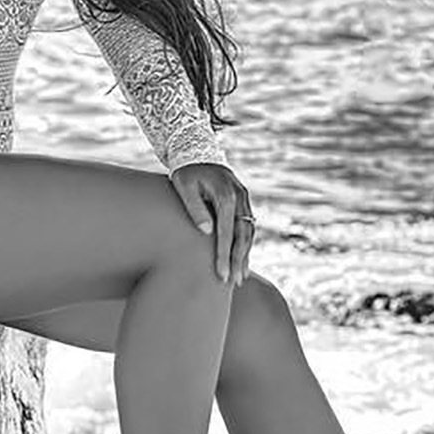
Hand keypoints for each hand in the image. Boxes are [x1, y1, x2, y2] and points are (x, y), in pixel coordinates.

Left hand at [169, 162, 253, 284]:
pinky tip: (242, 260)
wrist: (197, 151)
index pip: (226, 232)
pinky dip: (246, 244)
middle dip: (238, 260)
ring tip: (240, 278)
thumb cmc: (186, 171)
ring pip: (249, 232)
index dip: (224, 255)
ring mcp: (244, 199)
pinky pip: (248, 226)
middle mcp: (240, 198)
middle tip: (233, 283)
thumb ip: (195, 208)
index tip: (220, 274)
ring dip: (245, 255)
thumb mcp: (184, 186)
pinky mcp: (243, 201)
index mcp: (225, 196)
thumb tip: (206, 231)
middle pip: (243, 235)